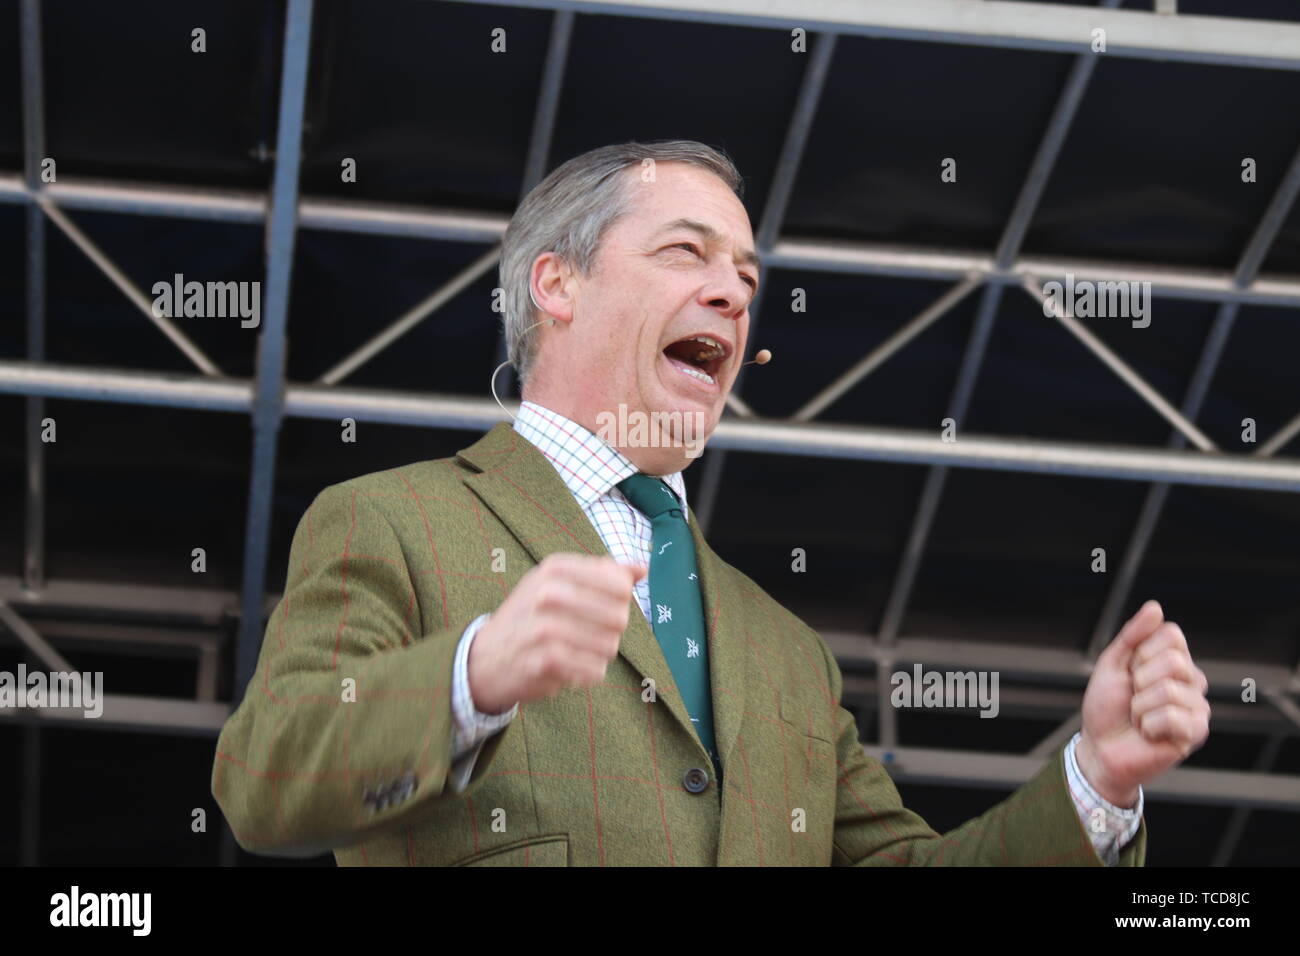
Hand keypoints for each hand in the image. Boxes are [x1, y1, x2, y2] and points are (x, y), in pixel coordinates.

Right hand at [467, 554, 647, 714]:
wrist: (485, 657)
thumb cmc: (531, 616)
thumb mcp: (558, 582)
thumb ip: (603, 573)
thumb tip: (642, 568)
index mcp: (555, 568)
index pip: (619, 584)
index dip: (620, 600)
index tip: (603, 606)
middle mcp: (548, 593)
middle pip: (619, 616)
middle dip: (611, 630)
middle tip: (588, 633)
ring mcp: (544, 628)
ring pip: (609, 645)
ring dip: (599, 653)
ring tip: (577, 649)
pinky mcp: (545, 661)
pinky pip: (595, 670)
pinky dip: (588, 672)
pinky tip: (571, 667)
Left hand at [1077, 600, 1210, 806]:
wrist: (1100, 748)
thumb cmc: (1106, 707)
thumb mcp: (1112, 664)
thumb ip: (1133, 635)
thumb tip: (1155, 607)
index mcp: (1173, 659)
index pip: (1172, 634)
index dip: (1140, 652)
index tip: (1130, 671)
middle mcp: (1192, 680)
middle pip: (1174, 661)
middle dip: (1139, 679)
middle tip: (1133, 696)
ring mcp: (1197, 706)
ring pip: (1170, 690)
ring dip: (1140, 706)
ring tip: (1139, 717)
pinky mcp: (1196, 732)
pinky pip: (1174, 718)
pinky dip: (1149, 725)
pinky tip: (1150, 733)